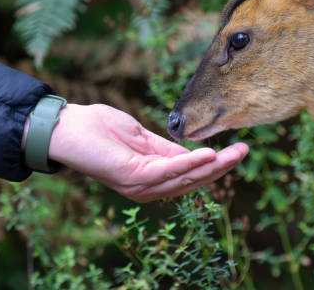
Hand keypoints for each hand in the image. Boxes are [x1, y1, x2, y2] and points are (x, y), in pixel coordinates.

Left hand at [44, 104, 247, 201]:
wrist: (67, 127)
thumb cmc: (99, 129)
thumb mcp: (141, 138)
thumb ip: (165, 148)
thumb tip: (193, 152)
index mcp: (151, 177)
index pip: (190, 175)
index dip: (215, 164)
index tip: (237, 150)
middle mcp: (148, 187)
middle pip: (193, 180)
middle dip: (221, 166)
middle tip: (245, 151)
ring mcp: (139, 185)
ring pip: (184, 179)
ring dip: (211, 166)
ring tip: (234, 153)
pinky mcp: (132, 177)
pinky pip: (166, 171)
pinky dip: (187, 163)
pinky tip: (206, 154)